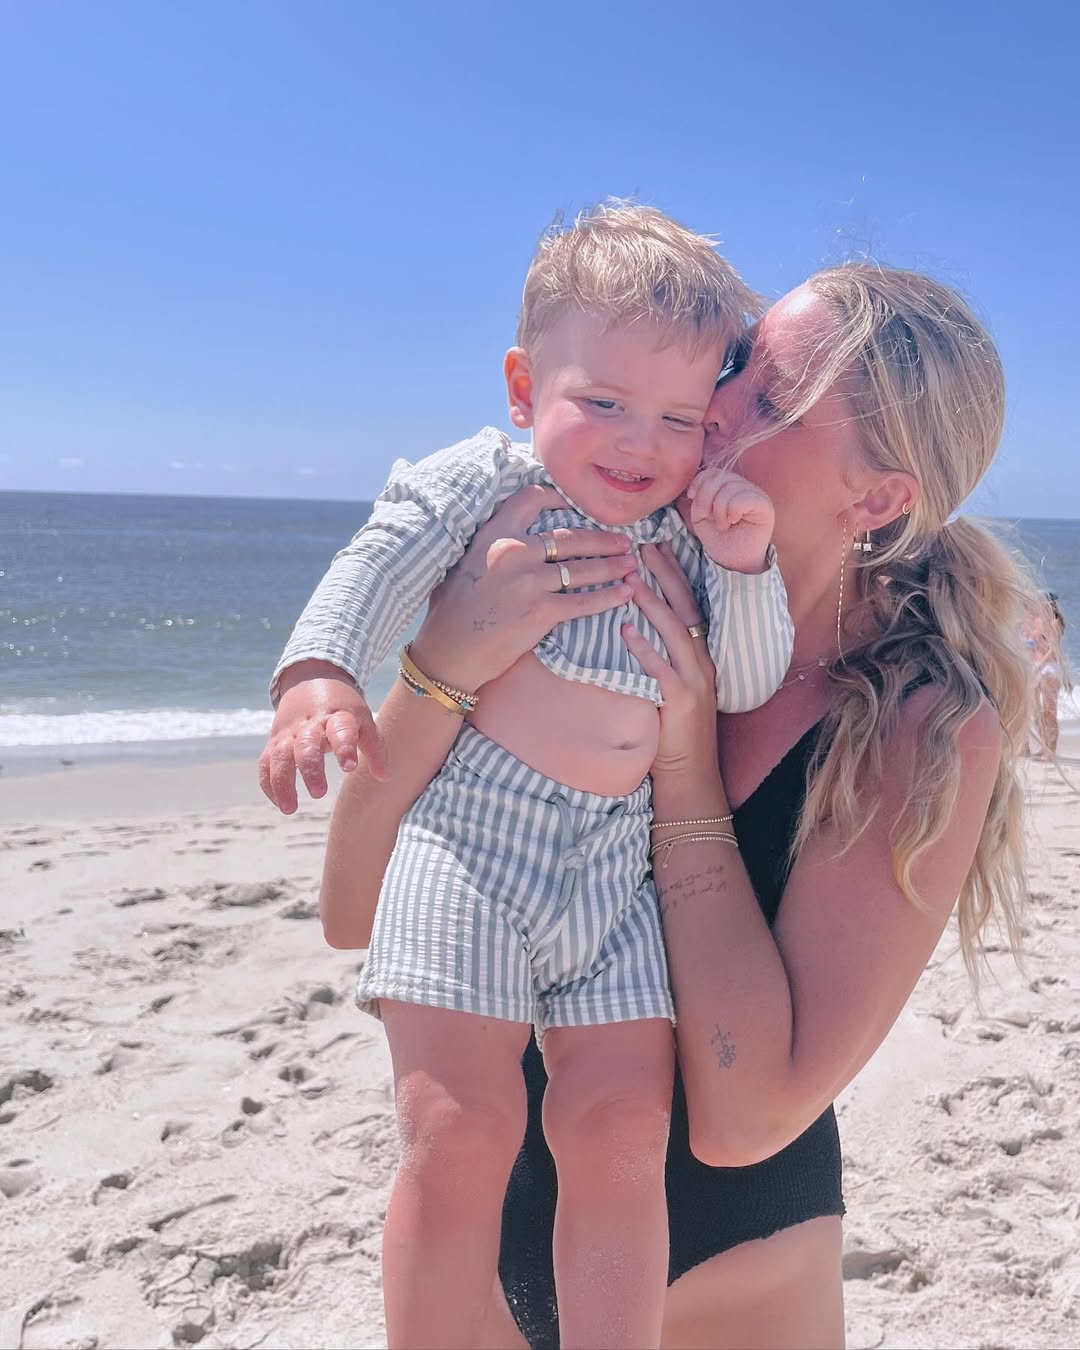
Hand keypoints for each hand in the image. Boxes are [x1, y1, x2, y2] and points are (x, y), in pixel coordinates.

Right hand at [258, 660, 388, 814]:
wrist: (312, 679)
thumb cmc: (343, 708)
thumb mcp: (363, 720)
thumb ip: (374, 748)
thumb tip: (385, 778)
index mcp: (337, 716)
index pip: (340, 729)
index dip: (344, 746)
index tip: (350, 767)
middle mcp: (309, 724)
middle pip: (306, 745)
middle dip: (310, 768)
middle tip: (320, 793)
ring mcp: (289, 732)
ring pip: (279, 756)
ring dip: (283, 782)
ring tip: (291, 809)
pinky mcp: (274, 741)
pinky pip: (266, 763)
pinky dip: (270, 784)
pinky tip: (282, 804)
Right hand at [408, 484, 637, 692]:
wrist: (449, 652)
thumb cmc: (452, 611)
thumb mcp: (465, 562)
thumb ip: (492, 544)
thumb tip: (518, 534)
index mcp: (493, 534)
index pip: (531, 500)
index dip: (559, 497)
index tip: (578, 505)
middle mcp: (514, 552)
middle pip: (569, 537)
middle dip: (602, 539)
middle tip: (623, 540)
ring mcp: (529, 582)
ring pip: (582, 569)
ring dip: (612, 566)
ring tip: (631, 564)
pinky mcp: (540, 612)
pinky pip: (583, 602)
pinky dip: (609, 597)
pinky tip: (626, 593)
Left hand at [621, 543, 719, 777]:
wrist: (689, 773)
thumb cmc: (673, 729)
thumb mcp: (673, 685)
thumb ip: (660, 656)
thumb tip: (631, 623)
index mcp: (702, 655)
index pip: (690, 605)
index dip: (675, 575)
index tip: (658, 547)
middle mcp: (702, 662)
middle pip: (685, 609)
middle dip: (666, 575)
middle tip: (646, 546)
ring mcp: (694, 682)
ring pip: (675, 632)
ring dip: (653, 604)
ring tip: (632, 579)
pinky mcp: (679, 702)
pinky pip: (660, 669)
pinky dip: (643, 648)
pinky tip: (625, 629)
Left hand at [684, 467, 773, 573]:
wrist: (733, 561)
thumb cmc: (719, 539)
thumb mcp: (701, 516)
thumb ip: (699, 497)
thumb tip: (695, 486)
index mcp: (728, 486)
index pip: (712, 472)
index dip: (699, 483)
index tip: (692, 498)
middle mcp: (744, 486)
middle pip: (719, 477)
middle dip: (706, 498)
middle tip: (708, 517)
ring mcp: (755, 494)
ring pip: (730, 487)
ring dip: (719, 509)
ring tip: (722, 524)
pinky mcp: (764, 505)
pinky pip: (744, 497)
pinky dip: (733, 510)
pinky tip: (732, 521)